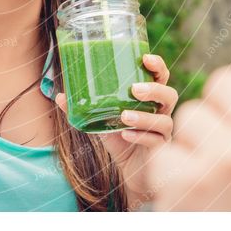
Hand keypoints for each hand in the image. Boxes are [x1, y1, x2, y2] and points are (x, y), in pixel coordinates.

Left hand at [55, 53, 177, 209]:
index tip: (145, 57)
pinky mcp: (160, 152)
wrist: (130, 172)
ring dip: (144, 117)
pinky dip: (140, 137)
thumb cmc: (119, 139)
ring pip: (164, 120)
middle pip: (170, 95)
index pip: (161, 77)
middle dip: (154, 89)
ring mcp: (163, 133)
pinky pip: (156, 142)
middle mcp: (161, 113)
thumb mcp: (99, 121)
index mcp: (150, 99)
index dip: (157, 66)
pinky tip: (125, 135)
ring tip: (124, 116)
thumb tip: (60, 96)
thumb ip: (83, 108)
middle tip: (134, 89)